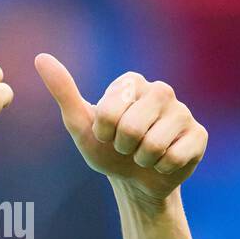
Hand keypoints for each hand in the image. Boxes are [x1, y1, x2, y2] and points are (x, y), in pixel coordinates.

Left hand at [35, 53, 206, 203]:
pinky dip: (162, 168)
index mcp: (131, 82)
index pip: (109, 113)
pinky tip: (164, 162)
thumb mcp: (81, 124)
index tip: (108, 134)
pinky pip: (174, 158)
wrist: (135, 181)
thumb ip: (63, 91)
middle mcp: (160, 90)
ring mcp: (182, 111)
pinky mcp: (198, 135)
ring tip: (145, 154)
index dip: (104, 134)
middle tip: (128, 147)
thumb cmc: (107, 150)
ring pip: (154, 145)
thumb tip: (41, 57)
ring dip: (143, 160)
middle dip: (124, 148)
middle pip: (132, 128)